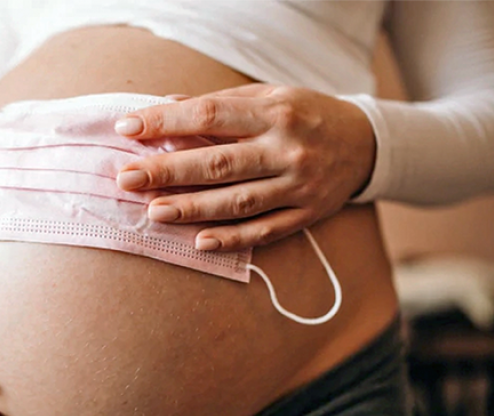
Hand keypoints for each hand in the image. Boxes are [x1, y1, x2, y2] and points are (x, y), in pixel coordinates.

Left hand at [115, 84, 375, 250]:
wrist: (366, 143)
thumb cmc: (306, 114)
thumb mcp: (270, 95)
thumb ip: (221, 104)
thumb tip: (167, 105)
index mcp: (275, 112)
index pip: (210, 116)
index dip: (167, 122)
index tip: (128, 128)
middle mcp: (288, 149)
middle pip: (219, 163)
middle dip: (169, 171)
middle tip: (127, 178)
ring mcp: (299, 186)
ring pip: (239, 202)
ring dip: (193, 208)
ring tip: (154, 212)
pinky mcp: (307, 214)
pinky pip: (266, 231)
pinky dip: (233, 238)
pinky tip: (200, 242)